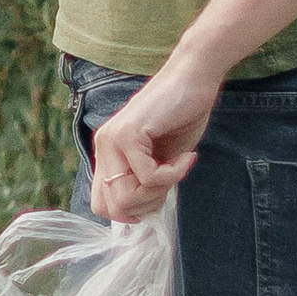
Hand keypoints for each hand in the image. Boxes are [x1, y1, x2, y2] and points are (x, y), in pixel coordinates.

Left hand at [89, 44, 221, 221]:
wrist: (194, 79)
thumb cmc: (182, 116)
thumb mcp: (161, 159)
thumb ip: (146, 184)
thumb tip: (140, 216)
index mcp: (107, 153)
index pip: (102, 204)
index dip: (131, 212)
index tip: (158, 196)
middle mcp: (103, 146)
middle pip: (113, 207)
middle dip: (148, 204)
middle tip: (170, 182)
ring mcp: (112, 140)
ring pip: (127, 197)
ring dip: (161, 191)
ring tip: (177, 166)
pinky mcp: (128, 134)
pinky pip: (149, 177)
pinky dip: (175, 174)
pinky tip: (186, 156)